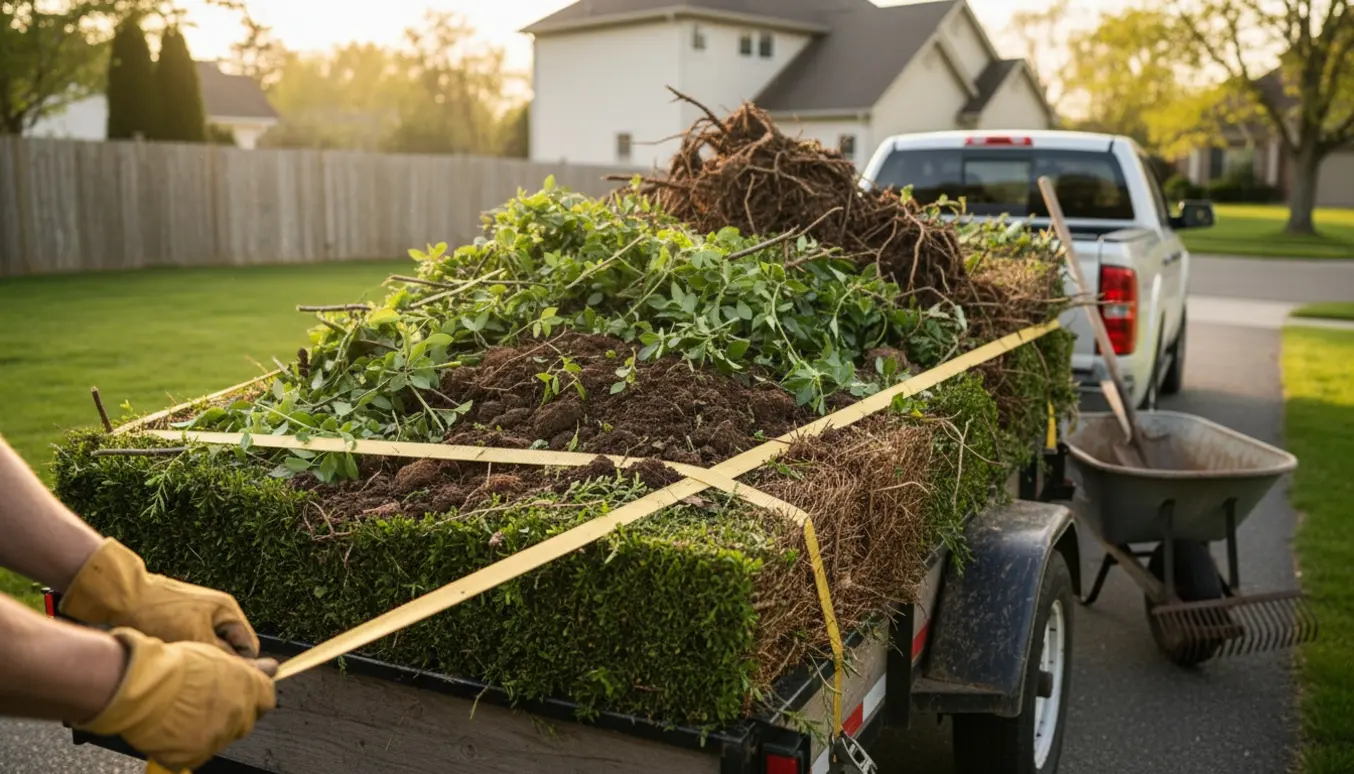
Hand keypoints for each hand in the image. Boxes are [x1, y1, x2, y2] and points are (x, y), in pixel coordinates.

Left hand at [60, 538, 259, 656]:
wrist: (122, 597)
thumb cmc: (159, 612)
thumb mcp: (196, 637)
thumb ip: (224, 655)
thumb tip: (243, 671)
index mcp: (228, 610)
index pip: (248, 646)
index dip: (242, 665)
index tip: (228, 681)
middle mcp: (216, 611)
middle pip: (229, 648)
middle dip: (218, 662)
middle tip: (202, 675)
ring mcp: (197, 616)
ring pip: (208, 649)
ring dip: (199, 659)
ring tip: (183, 666)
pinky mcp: (179, 623)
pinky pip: (191, 645)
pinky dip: (185, 654)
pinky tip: (171, 660)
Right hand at [76, 628, 276, 770]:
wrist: (140, 685)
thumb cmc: (174, 665)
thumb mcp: (216, 656)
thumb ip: (247, 669)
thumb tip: (272, 668)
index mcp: (248, 689)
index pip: (267, 697)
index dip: (254, 694)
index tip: (242, 692)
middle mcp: (238, 715)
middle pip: (246, 720)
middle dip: (233, 712)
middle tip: (206, 701)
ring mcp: (216, 738)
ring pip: (221, 737)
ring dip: (209, 727)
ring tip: (183, 711)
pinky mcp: (192, 755)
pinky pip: (195, 753)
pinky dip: (185, 744)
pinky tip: (171, 727)